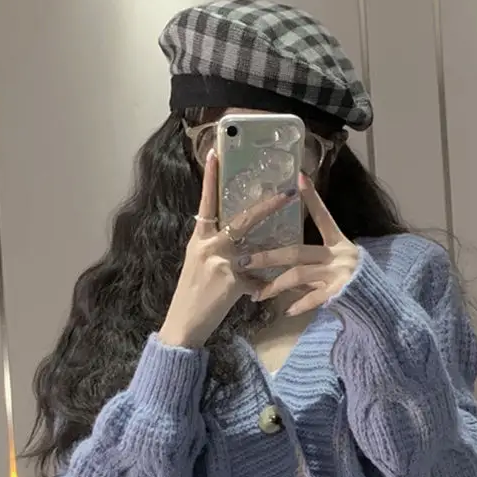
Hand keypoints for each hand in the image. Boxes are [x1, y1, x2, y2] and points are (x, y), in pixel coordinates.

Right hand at [160, 150, 296, 347]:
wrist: (183, 323)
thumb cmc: (191, 296)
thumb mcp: (199, 266)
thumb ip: (218, 252)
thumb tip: (239, 248)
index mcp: (199, 239)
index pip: (206, 203)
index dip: (211, 178)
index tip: (216, 153)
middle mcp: (209, 245)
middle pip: (242, 219)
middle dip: (267, 206)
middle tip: (287, 192)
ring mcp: (221, 261)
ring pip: (255, 251)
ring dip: (275, 252)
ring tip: (293, 250)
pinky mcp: (231, 280)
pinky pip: (256, 282)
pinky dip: (260, 290)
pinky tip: (261, 297)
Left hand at [243, 175, 359, 315]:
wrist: (378, 300)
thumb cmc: (355, 280)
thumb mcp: (336, 264)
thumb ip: (313, 261)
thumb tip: (282, 261)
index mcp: (338, 242)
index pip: (323, 217)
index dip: (312, 198)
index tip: (299, 178)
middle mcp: (338, 255)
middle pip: (297, 252)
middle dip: (268, 257)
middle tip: (244, 261)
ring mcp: (339, 273)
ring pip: (299, 275)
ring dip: (275, 285)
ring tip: (257, 294)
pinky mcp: (340, 292)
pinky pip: (315, 298)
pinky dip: (300, 304)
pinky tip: (286, 311)